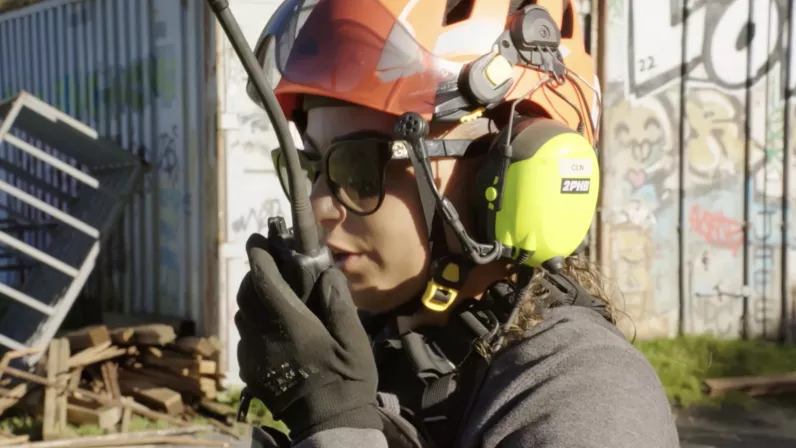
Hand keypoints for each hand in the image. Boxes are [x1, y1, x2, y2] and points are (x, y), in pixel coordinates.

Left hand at [235, 233, 380, 439]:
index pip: (265, 282)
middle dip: (253, 275)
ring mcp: (254, 356)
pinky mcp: (251, 371)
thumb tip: (327, 273)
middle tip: (266, 264)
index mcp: (292, 326)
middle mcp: (265, 337)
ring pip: (242, 315)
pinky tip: (270, 327)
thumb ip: (339, 304)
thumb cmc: (347, 380)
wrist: (329, 424)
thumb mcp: (354, 341)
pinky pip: (244, 338)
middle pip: (246, 295)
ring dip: (251, 298)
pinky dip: (252, 324)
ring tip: (268, 292)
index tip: (258, 240)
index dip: (259, 257)